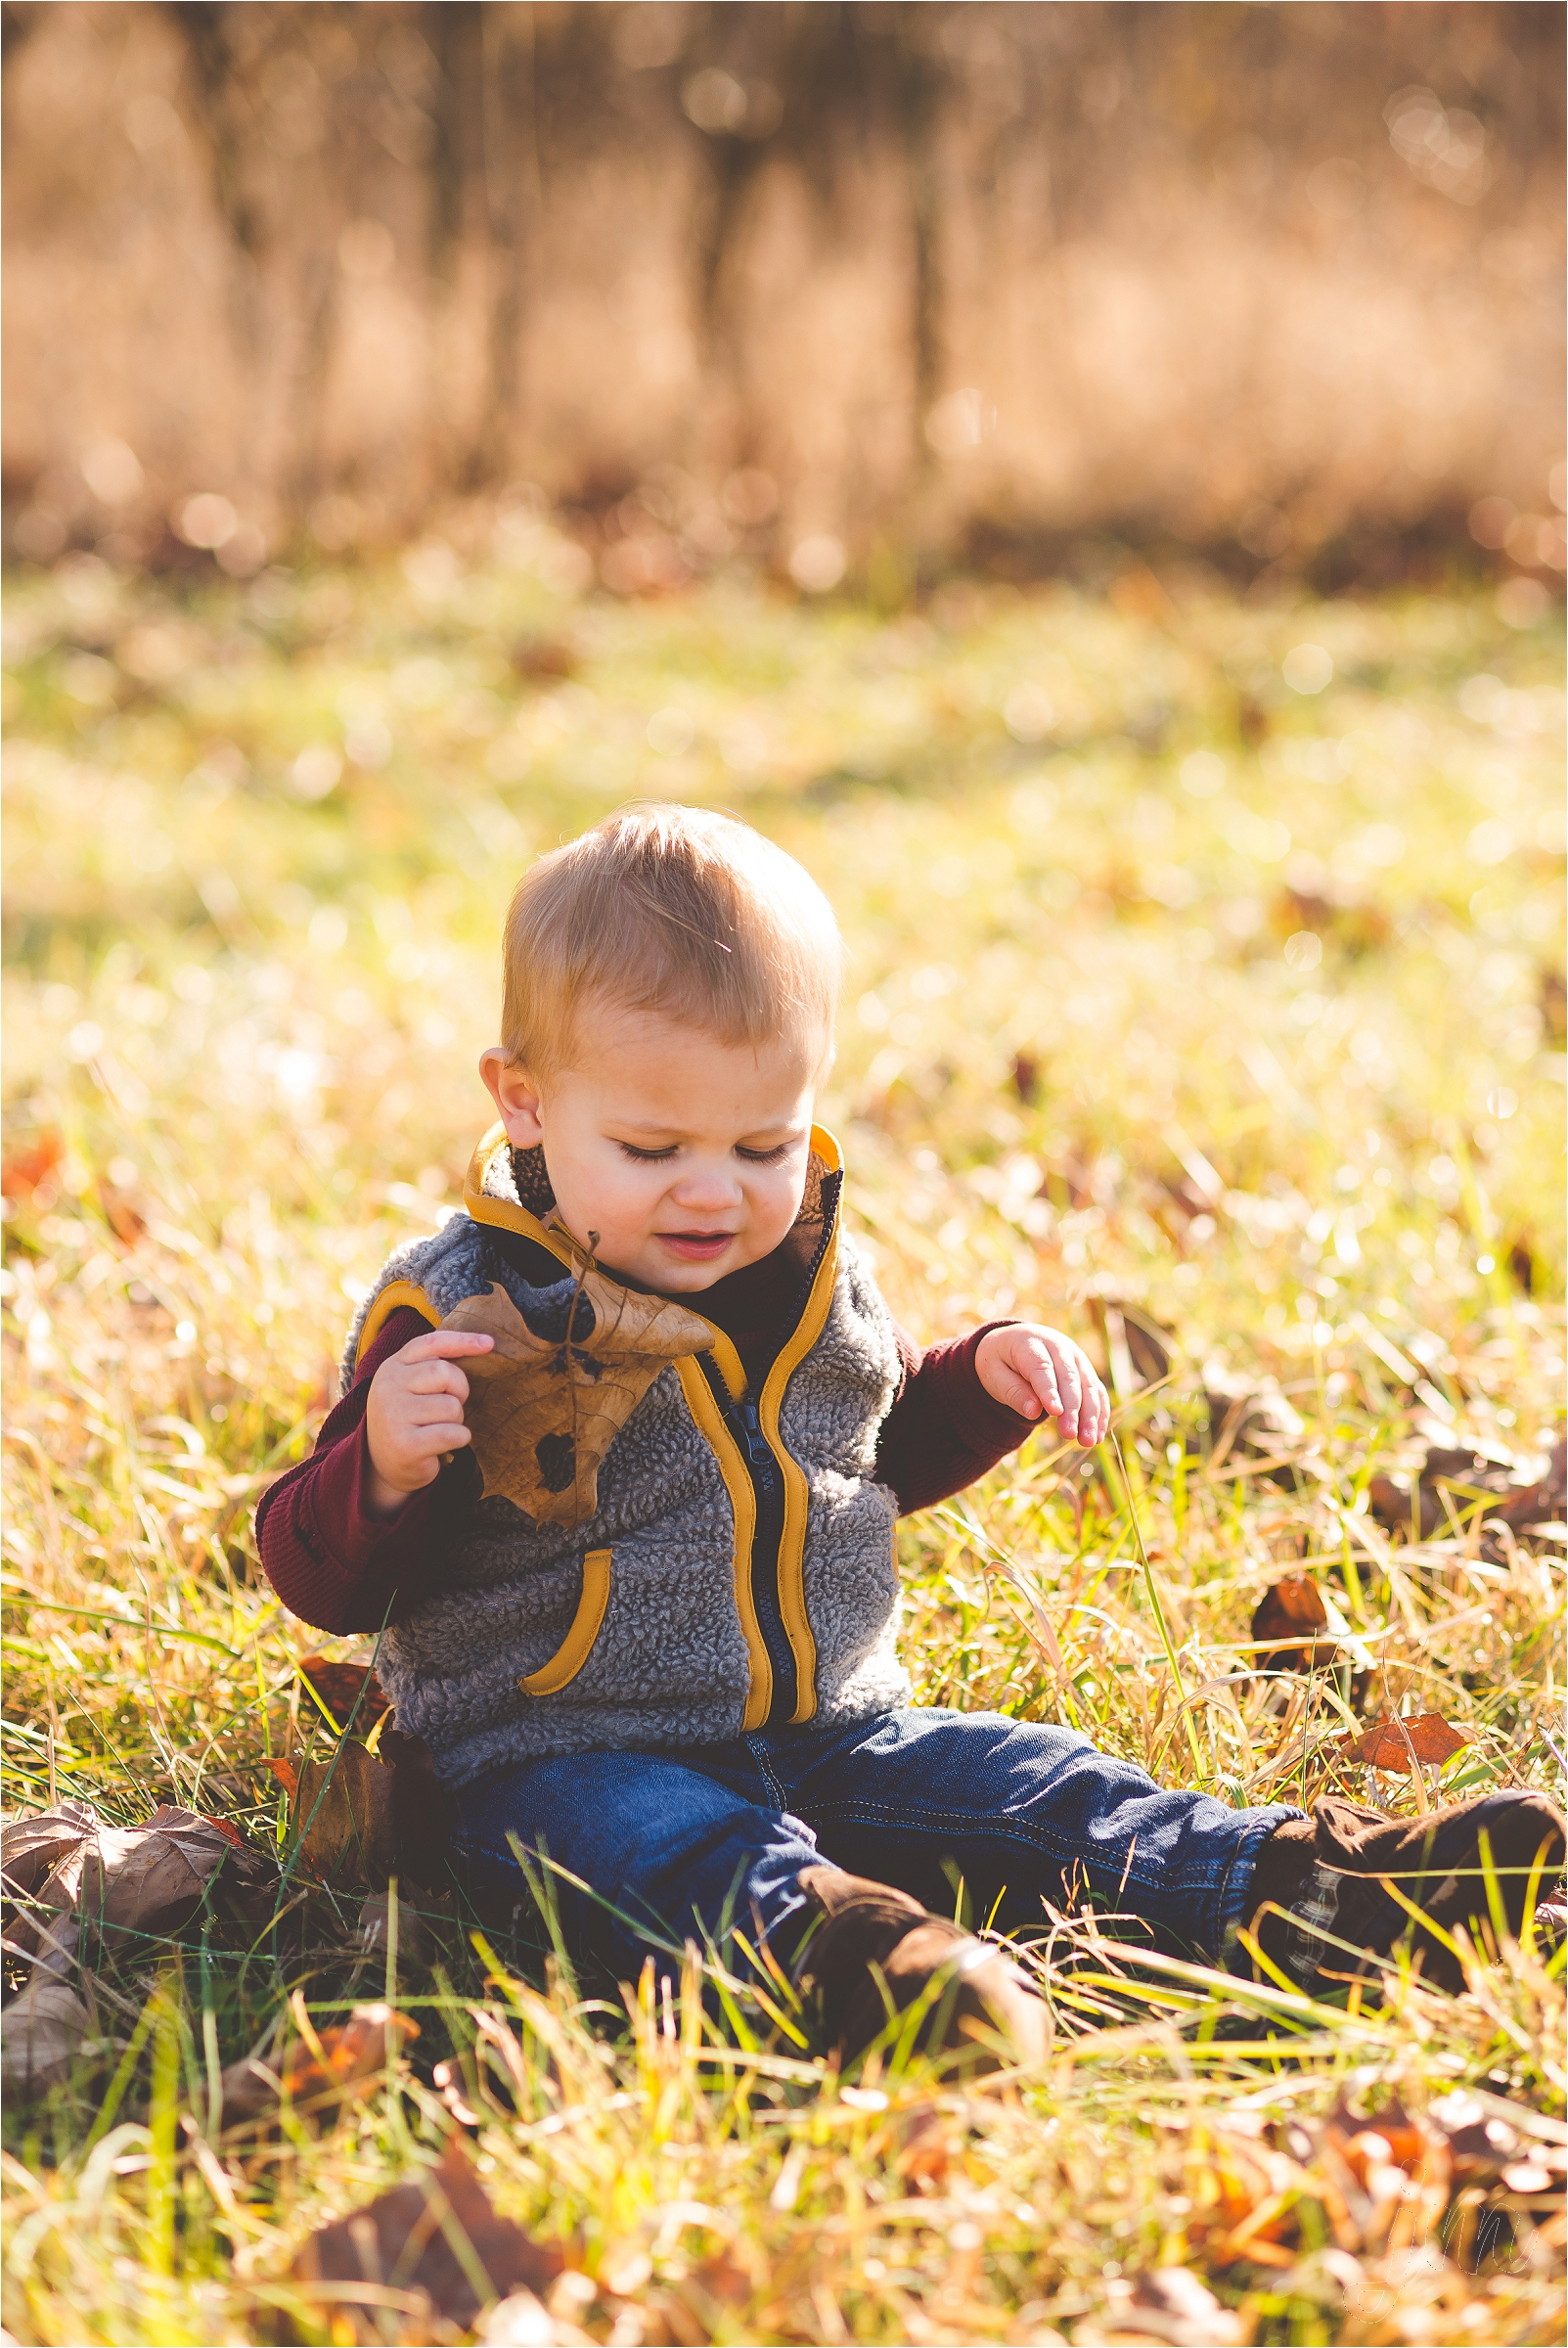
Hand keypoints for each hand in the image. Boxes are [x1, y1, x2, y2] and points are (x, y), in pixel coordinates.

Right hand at [363, 1327, 494, 1517]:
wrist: (384, 1463)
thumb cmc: (410, 1417)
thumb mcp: (412, 1385)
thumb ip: (434, 1364)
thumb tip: (485, 1343)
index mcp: (392, 1367)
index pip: (432, 1344)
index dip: (463, 1341)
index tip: (489, 1343)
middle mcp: (388, 1387)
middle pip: (445, 1373)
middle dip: (459, 1390)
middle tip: (449, 1406)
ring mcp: (394, 1416)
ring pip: (451, 1407)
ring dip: (456, 1420)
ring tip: (439, 1428)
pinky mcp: (406, 1445)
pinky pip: (453, 1434)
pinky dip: (458, 1439)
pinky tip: (443, 1444)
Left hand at [974, 1323, 1109, 1447]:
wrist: (1014, 1343)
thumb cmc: (1001, 1362)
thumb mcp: (994, 1374)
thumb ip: (1013, 1392)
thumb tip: (1033, 1412)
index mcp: (1030, 1342)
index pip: (1042, 1367)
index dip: (1049, 1390)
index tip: (1055, 1412)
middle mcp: (1058, 1346)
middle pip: (1069, 1378)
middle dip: (1072, 1408)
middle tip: (1069, 1434)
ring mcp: (1075, 1357)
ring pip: (1088, 1386)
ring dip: (1090, 1415)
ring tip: (1087, 1441)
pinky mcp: (1085, 1371)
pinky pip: (1097, 1392)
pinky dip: (1099, 1414)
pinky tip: (1097, 1436)